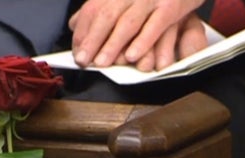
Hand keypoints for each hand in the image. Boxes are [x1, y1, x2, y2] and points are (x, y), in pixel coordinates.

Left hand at [69, 0, 203, 67]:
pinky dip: (142, 42)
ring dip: (113, 45)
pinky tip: (131, 57)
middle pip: (106, 16)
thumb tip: (73, 26)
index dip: (82, 33)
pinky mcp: (171, 6)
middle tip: (83, 61)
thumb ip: (100, 8)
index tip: (77, 52)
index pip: (92, 10)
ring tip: (102, 63)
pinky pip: (155, 26)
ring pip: (128, 22)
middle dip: (92, 40)